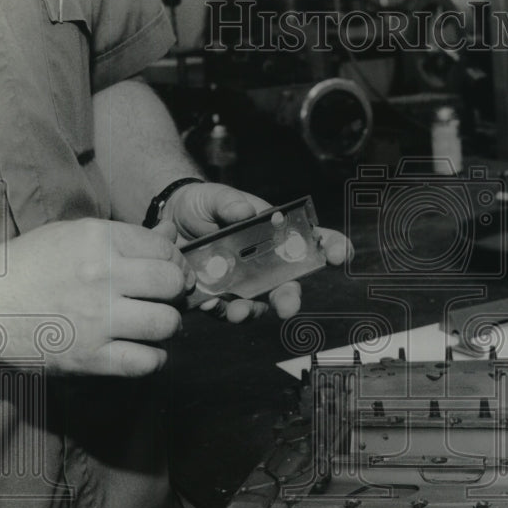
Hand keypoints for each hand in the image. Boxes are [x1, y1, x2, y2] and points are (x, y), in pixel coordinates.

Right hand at [0, 219, 193, 376]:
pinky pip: (146, 361)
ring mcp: (96, 318)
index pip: (164, 250)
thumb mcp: (74, 237)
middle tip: (166, 298)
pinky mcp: (88, 356)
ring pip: (166, 322)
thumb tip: (171, 233)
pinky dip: (154, 359)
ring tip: (154, 324)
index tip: (169, 273)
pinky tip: (145, 351)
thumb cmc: (29, 266)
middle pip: (172, 283)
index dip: (174, 262)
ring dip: (168, 325)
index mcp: (98, 240)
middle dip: (177, 291)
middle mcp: (101, 276)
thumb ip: (126, 237)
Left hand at [164, 182, 351, 322]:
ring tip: (236, 311)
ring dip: (249, 312)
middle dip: (290, 299)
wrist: (167, 221)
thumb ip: (228, 201)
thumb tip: (244, 211)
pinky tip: (207, 303)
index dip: (331, 248)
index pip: (313, 243)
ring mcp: (242, 284)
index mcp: (276, 236)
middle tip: (288, 307)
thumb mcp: (213, 196)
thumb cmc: (201, 205)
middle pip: (288, 286)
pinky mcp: (217, 297)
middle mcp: (265, 265)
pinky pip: (223, 311)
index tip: (339, 255)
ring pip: (256, 306)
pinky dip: (217, 311)